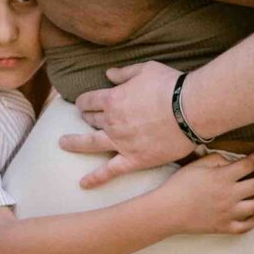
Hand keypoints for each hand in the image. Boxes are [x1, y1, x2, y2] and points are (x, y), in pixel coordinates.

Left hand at [60, 61, 187, 185]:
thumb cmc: (170, 85)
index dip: (84, 101)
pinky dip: (95, 178)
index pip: (88, 101)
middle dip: (86, 117)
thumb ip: (124, 73)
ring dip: (74, 142)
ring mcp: (121, 142)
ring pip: (91, 143)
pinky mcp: (134, 159)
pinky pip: (110, 172)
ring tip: (63, 143)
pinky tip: (83, 184)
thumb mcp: (145, 69)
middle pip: (90, 120)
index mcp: (112, 99)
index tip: (82, 103)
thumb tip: (108, 74)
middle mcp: (112, 122)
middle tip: (85, 118)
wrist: (190, 108)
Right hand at [157, 148, 253, 234]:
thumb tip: (232, 160)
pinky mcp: (224, 227)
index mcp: (223, 177)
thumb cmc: (180, 185)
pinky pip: (246, 226)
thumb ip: (217, 160)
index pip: (248, 164)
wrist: (167, 211)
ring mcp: (229, 213)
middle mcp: (230, 195)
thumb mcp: (197, 165)